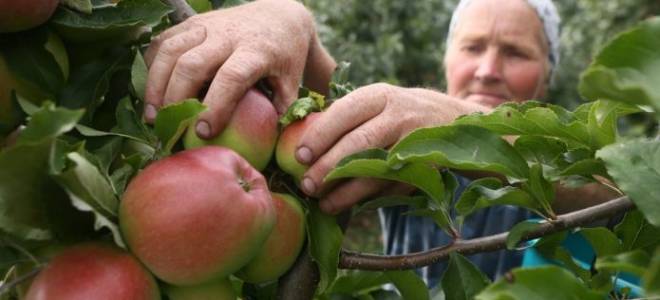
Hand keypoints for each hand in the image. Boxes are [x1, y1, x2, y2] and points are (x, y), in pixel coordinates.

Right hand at [144, 0, 314, 137]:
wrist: (277, 16)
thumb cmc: (284, 58)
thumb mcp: (291, 83)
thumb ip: (280, 113)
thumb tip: (266, 148)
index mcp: (256, 51)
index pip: (231, 77)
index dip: (215, 105)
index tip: (203, 133)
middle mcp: (228, 35)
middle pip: (191, 64)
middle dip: (176, 99)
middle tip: (169, 130)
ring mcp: (206, 25)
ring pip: (170, 50)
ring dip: (155, 84)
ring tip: (153, 117)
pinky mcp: (191, 22)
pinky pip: (163, 41)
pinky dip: (152, 67)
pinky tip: (151, 93)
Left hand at [295, 83, 488, 213]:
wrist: (453, 122)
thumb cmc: (398, 113)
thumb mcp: (377, 103)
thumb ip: (345, 117)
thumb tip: (297, 140)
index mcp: (379, 95)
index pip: (344, 113)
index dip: (319, 135)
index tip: (299, 156)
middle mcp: (399, 115)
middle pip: (358, 143)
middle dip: (327, 167)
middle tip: (305, 184)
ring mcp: (414, 142)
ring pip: (375, 170)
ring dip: (344, 190)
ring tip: (321, 202)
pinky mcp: (425, 167)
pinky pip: (390, 186)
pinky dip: (365, 198)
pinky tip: (344, 204)